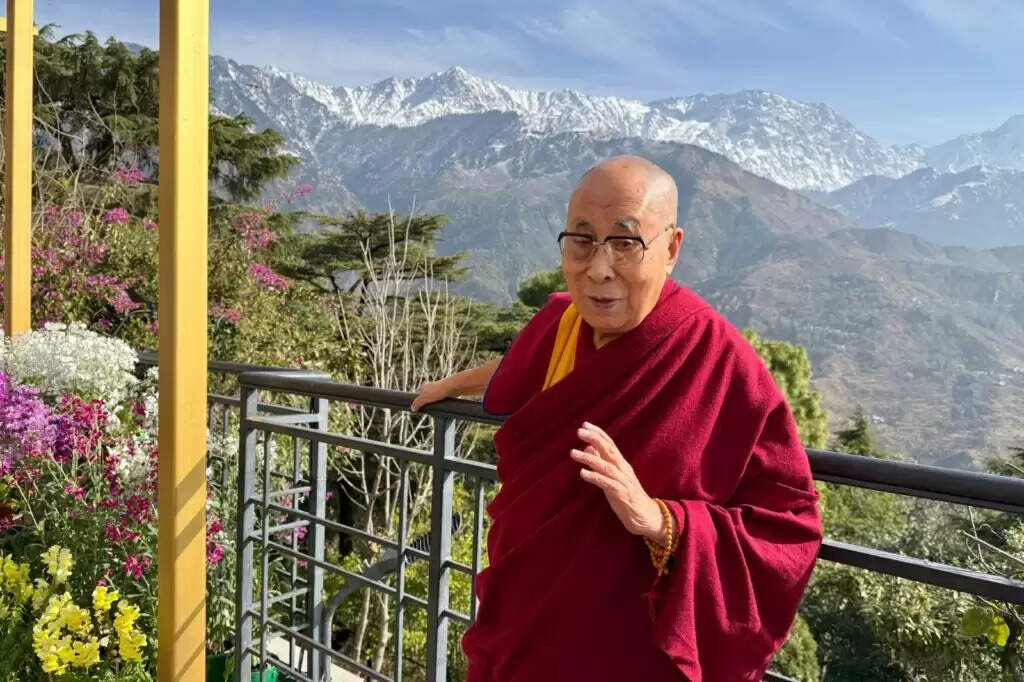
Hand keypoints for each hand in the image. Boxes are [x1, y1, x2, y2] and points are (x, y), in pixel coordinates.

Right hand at [410, 379, 451, 411]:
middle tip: (429, 406)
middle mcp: (430, 386)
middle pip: (427, 397)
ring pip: (434, 398)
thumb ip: (417, 403)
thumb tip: (412, 408)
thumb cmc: (438, 390)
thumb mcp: (424, 398)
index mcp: (424, 386)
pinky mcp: (445, 392)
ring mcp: (438, 389)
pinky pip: (441, 399)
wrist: (452, 387)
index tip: (420, 406)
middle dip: (428, 402)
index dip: (419, 401)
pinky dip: (441, 402)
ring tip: (436, 405)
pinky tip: (442, 404)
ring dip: (435, 402)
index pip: (419, 395)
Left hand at [571, 422, 664, 540]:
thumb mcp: (614, 477)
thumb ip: (602, 462)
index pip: (610, 444)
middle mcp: (623, 469)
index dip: (598, 433)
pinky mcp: (622, 495)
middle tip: (579, 431)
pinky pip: (607, 484)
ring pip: (606, 466)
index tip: (585, 424)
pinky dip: (595, 477)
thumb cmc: (628, 496)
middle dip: (594, 439)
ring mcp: (624, 481)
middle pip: (609, 450)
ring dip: (589, 458)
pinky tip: (583, 473)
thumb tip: (588, 447)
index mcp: (621, 464)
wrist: (647, 517)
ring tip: (573, 453)